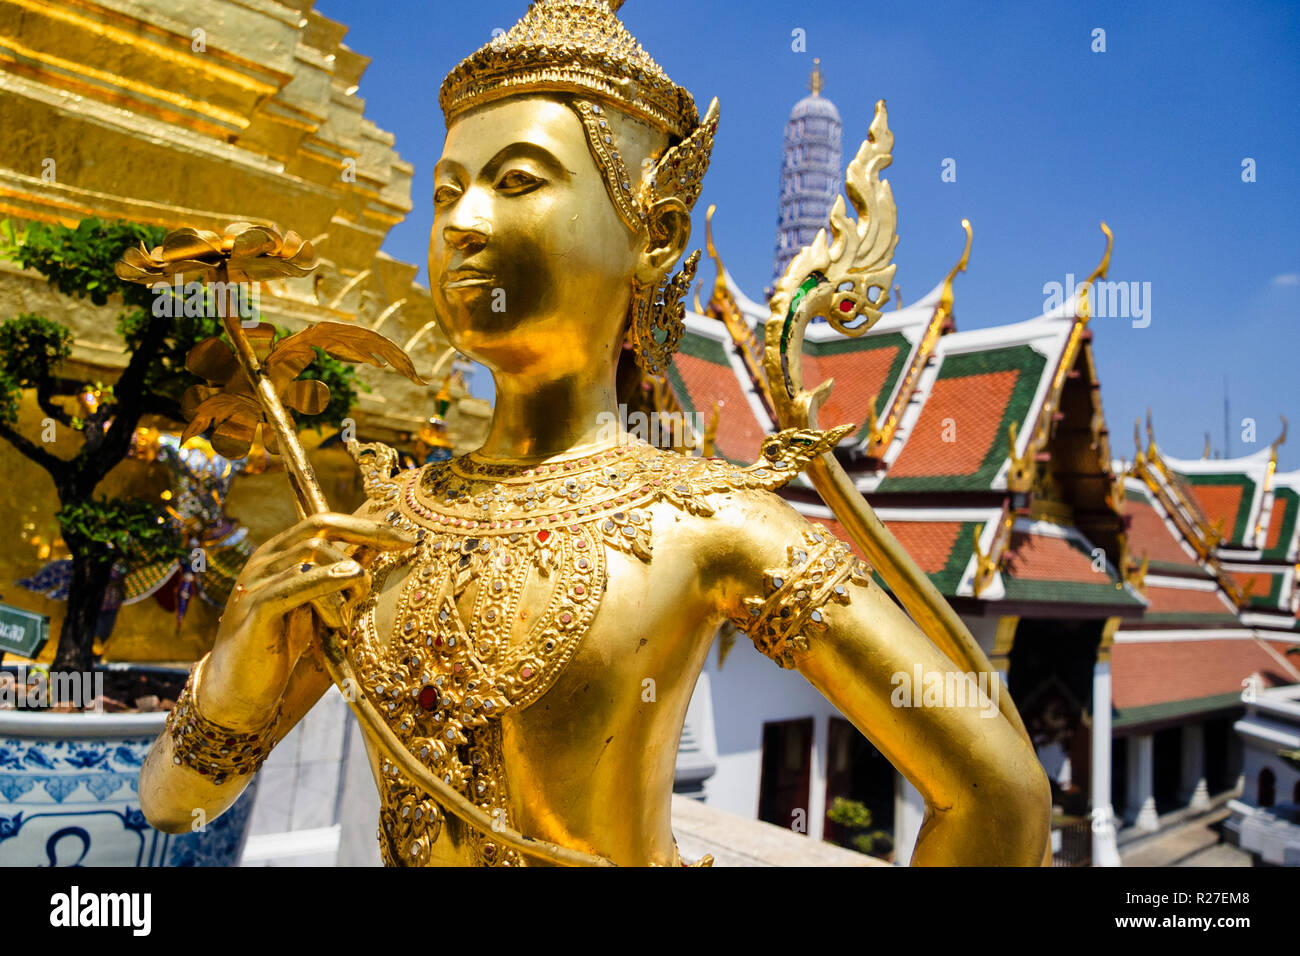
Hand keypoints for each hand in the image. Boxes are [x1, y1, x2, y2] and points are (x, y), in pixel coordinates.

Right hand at [197, 512, 414, 729]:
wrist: (238, 693)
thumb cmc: (283, 649)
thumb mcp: (320, 607)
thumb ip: (340, 578)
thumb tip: (379, 550)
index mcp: (278, 554)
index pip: (323, 520)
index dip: (366, 524)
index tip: (406, 537)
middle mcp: (264, 560)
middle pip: (319, 527)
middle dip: (367, 534)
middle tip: (402, 548)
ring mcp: (255, 583)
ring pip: (310, 554)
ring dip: (347, 574)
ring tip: (354, 608)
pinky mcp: (254, 610)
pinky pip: (293, 585)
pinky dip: (325, 581)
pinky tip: (349, 581)